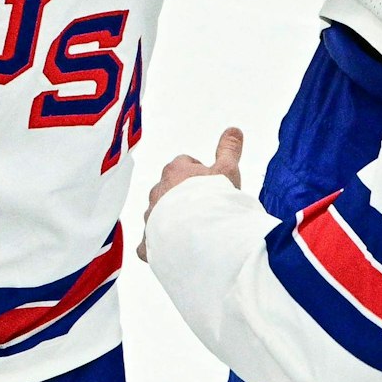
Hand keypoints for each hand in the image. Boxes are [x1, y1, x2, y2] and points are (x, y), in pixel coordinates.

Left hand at [138, 127, 244, 260]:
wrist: (202, 235)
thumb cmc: (216, 199)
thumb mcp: (227, 171)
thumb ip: (229, 149)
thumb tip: (234, 129)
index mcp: (175, 171)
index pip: (183, 164)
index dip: (198, 173)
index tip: (211, 184)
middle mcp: (158, 191)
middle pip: (167, 190)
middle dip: (181, 197)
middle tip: (203, 209)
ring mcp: (150, 218)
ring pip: (157, 216)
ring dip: (170, 221)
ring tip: (192, 232)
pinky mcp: (147, 243)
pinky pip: (148, 244)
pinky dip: (158, 247)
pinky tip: (173, 252)